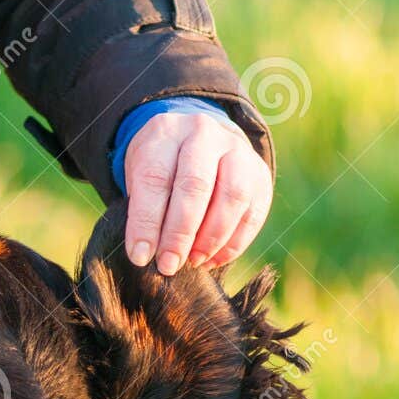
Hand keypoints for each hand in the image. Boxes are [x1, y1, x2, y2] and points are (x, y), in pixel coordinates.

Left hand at [123, 111, 272, 273]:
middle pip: (195, 185)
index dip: (146, 221)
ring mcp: (237, 150)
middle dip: (180, 233)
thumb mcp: (139, 178)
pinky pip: (253, 212)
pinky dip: (234, 243)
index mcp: (165, 133)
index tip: (140, 256)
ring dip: (212, 238)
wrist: (196, 142)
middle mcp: (204, 134)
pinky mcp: (259, 172)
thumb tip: (146, 256)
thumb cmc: (161, 169)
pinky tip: (213, 260)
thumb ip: (143, 210)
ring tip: (193, 262)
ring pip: (232, 196)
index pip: (155, 178)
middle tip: (168, 265)